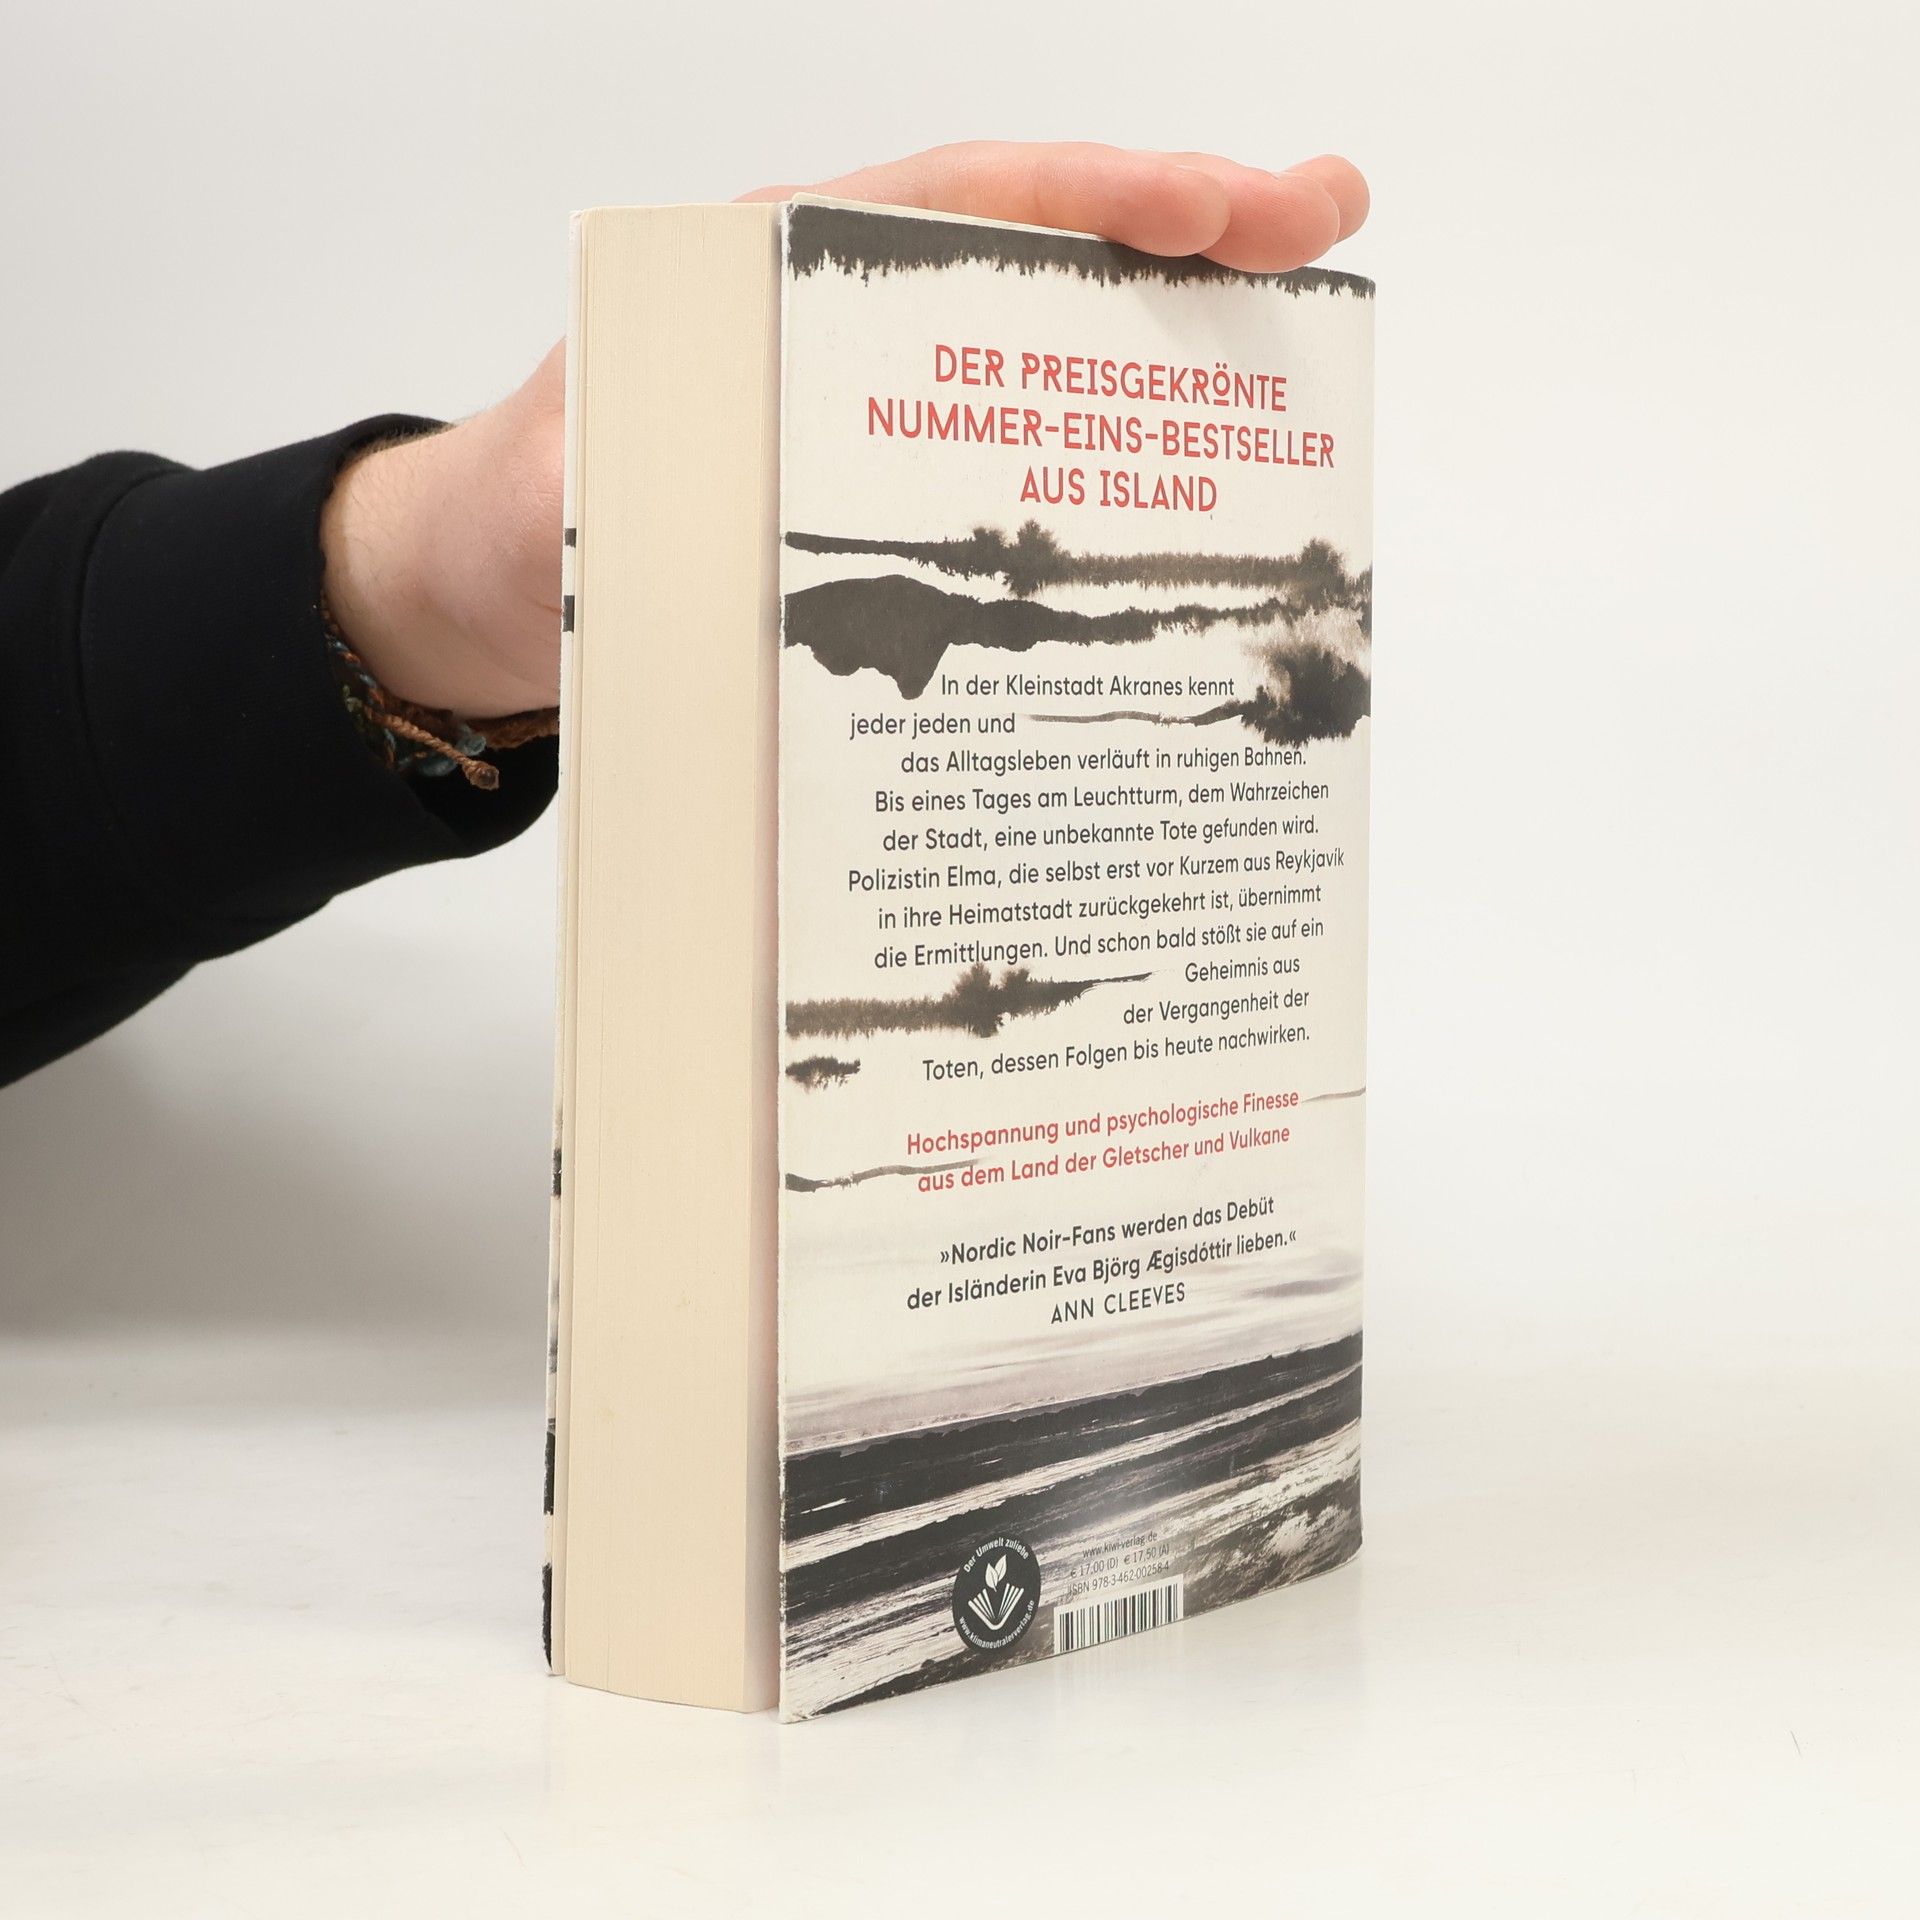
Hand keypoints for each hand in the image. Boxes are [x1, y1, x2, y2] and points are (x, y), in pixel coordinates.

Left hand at [321, 142, 1368, 719]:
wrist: (483, 599)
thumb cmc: (515, 530)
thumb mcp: (546, 511)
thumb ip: (610, 498)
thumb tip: (686, 517)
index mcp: (763, 283)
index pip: (949, 204)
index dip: (1088, 195)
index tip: (1210, 204)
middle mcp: (839, 325)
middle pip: (1029, 252)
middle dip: (1181, 230)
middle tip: (1321, 223)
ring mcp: (875, 407)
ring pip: (1040, 350)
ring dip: (1168, 340)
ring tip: (1301, 338)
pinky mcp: (886, 490)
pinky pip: (1011, 456)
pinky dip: (1104, 453)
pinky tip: (1192, 476)